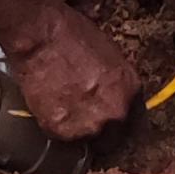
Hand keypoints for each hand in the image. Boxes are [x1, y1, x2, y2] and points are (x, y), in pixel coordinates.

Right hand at [8, 0, 139, 143]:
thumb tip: (110, 92)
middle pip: (113, 138)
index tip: (109, 119)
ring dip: (78, 130)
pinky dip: (55, 125)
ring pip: (86, 140)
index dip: (120, 120)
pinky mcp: (61, 131)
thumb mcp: (107, 52)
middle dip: (101, 130)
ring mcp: (89, 125)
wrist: (39, 34)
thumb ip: (114, 81)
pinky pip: (60, 136)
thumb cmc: (70, 32)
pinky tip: (48, 106)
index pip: (135, 121)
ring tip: (63, 109)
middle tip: (84, 117)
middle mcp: (115, 113)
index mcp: (130, 90)